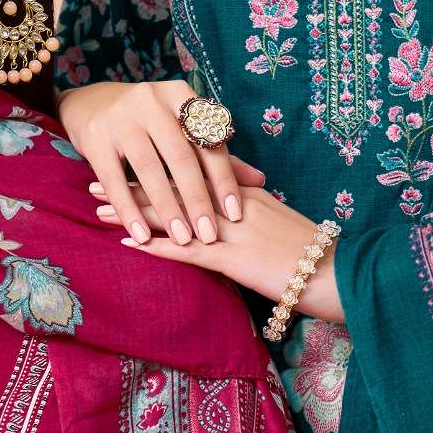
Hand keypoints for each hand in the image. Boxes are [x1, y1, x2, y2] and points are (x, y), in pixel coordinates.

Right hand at [57, 78, 266, 245]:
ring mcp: (120, 118)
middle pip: (180, 156)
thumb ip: (217, 153)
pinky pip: (114, 180)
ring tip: (182, 238)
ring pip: (149, 169)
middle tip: (209, 234)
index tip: (235, 214)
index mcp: (180, 95)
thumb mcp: (181, 127)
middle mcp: (151, 100)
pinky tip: (142, 236)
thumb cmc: (148, 122)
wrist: (90, 104)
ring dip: (167, 208)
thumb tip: (260, 181)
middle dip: (197, 199)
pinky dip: (129, 211)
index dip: (224, 179)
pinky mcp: (95, 138)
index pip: (208, 142)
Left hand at [95, 179, 346, 328]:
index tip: (127, 161)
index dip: (156, 168)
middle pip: (171, 188)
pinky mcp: (231, 258)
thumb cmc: (314, 252)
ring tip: (97, 209)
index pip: (190, 173)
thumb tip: (228, 214)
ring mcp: (230, 229)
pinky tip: (127, 246)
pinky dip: (154, 247)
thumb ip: (252, 213)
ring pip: (171, 216)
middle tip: (94, 181)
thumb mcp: (279, 223)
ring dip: (132, 214)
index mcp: (244, 191)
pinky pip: (184, 251)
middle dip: (130, 186)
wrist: (338, 270)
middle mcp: (232, 203)